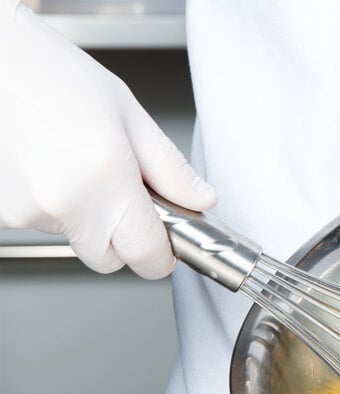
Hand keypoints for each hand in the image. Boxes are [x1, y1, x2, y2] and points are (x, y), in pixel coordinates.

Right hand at [0, 1, 214, 278]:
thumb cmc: (48, 73)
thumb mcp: (127, 114)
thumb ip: (170, 169)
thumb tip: (200, 200)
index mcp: (106, 181)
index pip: (148, 257)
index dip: (161, 254)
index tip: (164, 243)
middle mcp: (63, 204)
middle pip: (109, 259)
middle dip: (122, 238)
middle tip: (119, 194)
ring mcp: (25, 212)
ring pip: (74, 239)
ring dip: (83, 216)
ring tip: (74, 164)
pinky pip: (41, 223)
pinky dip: (50, 205)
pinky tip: (47, 167)